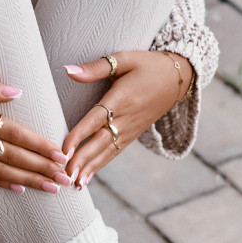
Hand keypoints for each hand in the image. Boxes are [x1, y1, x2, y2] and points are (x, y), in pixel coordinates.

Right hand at [0, 68, 70, 193]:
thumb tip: (17, 91)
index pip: (16, 132)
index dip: (40, 145)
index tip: (61, 154)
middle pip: (14, 156)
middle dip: (43, 168)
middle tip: (66, 178)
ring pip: (1, 171)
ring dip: (29, 180)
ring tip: (52, 188)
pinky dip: (2, 183)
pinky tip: (21, 189)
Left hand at [62, 51, 192, 186]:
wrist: (178, 79)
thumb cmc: (147, 65)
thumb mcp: (124, 59)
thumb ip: (95, 67)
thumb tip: (67, 70)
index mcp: (121, 99)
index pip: (96, 119)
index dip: (79, 135)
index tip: (64, 150)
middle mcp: (125, 119)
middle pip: (100, 142)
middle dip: (82, 160)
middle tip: (65, 175)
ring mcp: (130, 130)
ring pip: (106, 153)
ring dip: (89, 169)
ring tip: (73, 184)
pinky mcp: (132, 136)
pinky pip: (113, 153)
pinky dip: (99, 166)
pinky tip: (86, 178)